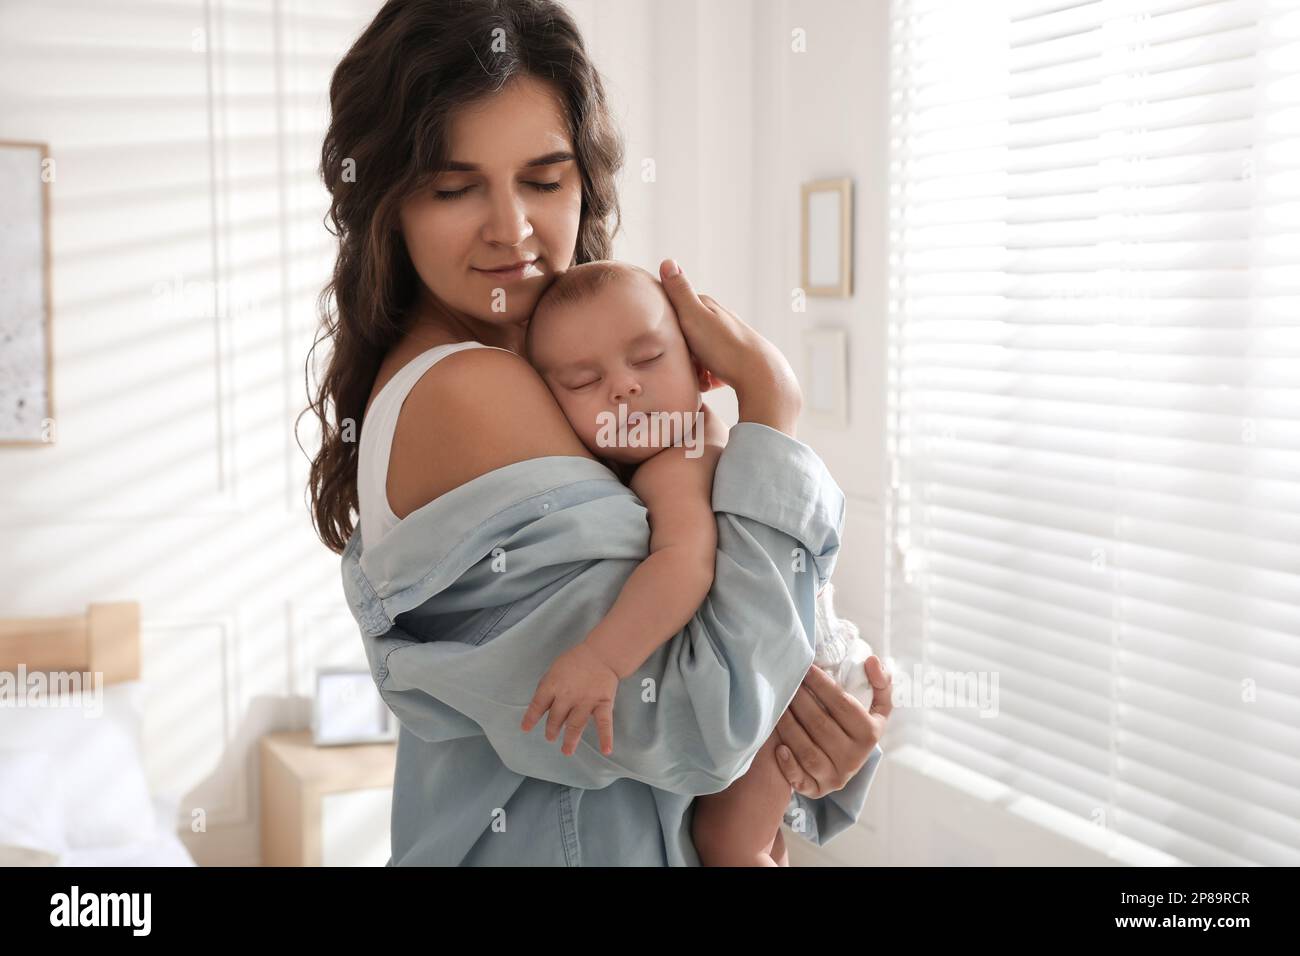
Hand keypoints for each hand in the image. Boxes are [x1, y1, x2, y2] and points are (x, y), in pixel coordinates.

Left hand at [520, 640, 619, 756]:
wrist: (602, 653)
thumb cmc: (576, 660)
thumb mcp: (555, 669)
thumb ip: (547, 687)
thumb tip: (540, 705)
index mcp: (553, 685)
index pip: (538, 705)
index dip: (531, 718)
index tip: (525, 728)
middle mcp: (568, 696)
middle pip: (556, 718)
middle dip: (552, 729)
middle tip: (550, 737)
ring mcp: (586, 701)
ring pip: (575, 725)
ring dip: (570, 740)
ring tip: (566, 751)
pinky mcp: (603, 703)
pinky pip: (605, 723)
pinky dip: (606, 737)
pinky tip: (606, 750)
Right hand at [658, 260, 799, 420]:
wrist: (760, 375)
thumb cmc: (724, 347)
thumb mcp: (694, 316)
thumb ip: (679, 292)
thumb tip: (667, 261)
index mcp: (708, 306)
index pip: (678, 308)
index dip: (667, 323)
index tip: (664, 339)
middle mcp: (720, 320)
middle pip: (688, 334)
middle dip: (681, 350)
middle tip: (684, 362)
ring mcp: (729, 340)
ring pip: (700, 354)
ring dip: (695, 367)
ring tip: (698, 378)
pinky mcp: (736, 361)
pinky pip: (714, 370)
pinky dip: (709, 378)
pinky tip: (711, 384)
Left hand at [773, 656, 892, 797]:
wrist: (848, 761)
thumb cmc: (858, 725)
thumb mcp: (877, 707)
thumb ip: (879, 682)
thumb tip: (872, 660)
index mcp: (870, 733)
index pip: (842, 704)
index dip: (821, 683)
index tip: (805, 667)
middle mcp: (854, 758)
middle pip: (820, 724)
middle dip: (799, 700)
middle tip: (785, 682)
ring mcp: (836, 777)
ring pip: (807, 750)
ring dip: (788, 726)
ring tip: (777, 705)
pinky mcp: (818, 790)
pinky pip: (800, 780)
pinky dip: (788, 765)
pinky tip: (778, 746)